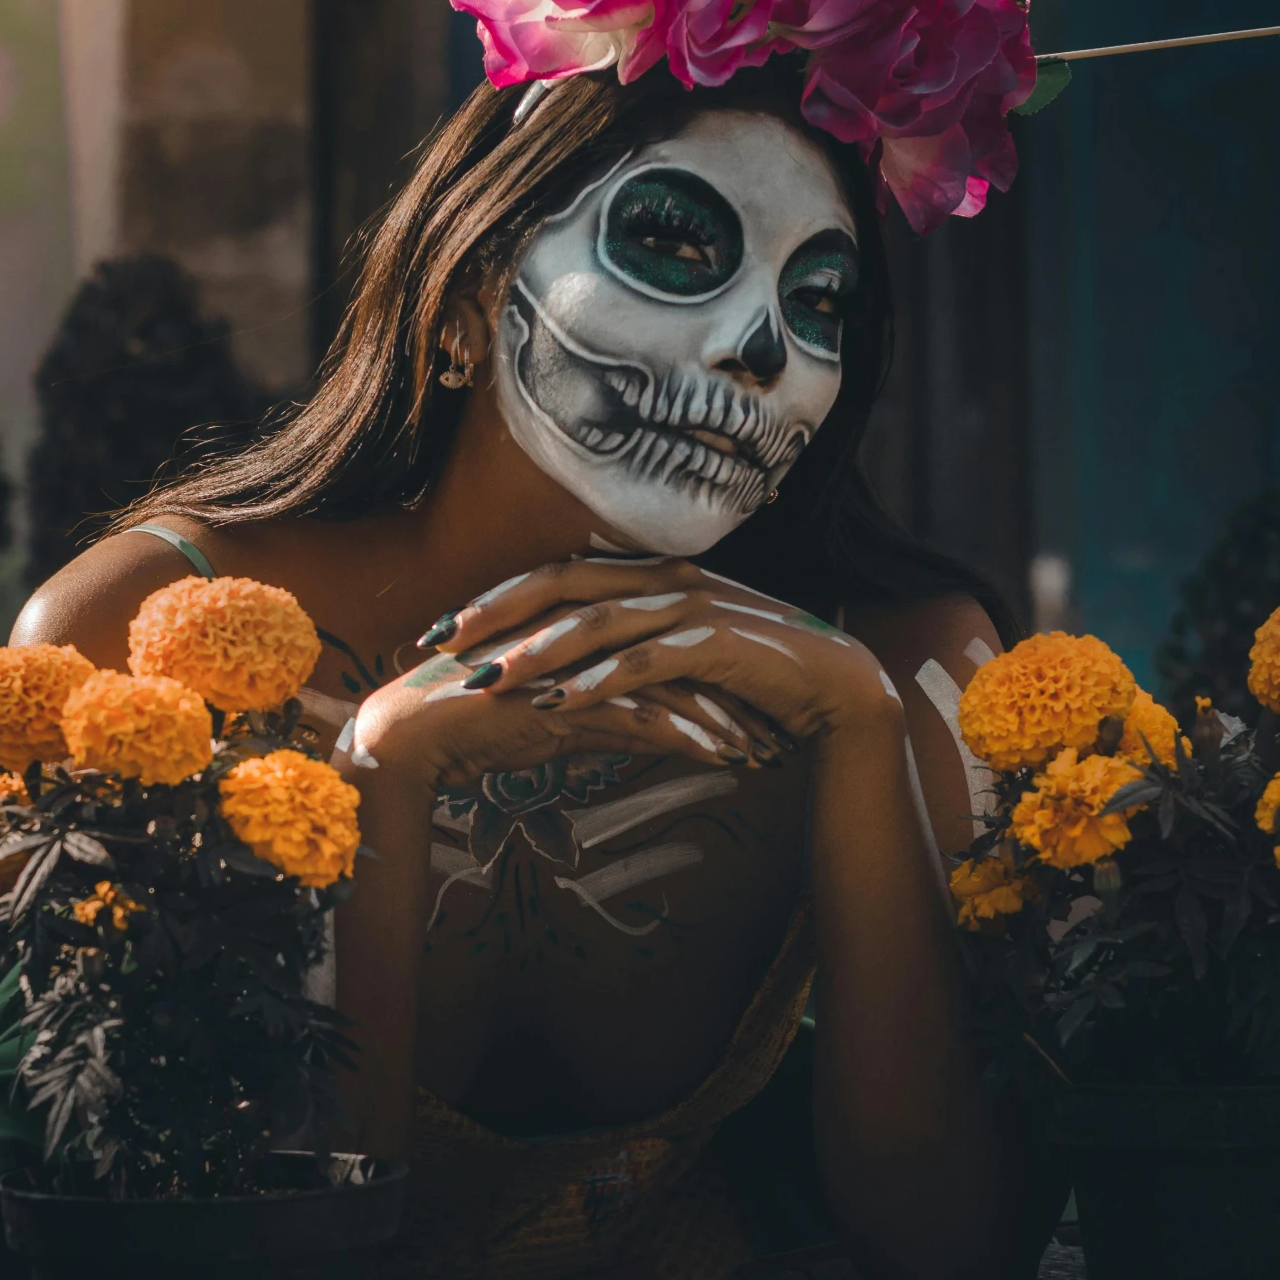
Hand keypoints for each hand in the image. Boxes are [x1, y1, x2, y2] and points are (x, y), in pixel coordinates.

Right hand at [341, 641, 767, 794]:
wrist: (410, 737)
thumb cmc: (475, 726)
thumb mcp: (560, 719)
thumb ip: (611, 717)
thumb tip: (662, 734)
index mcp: (580, 627)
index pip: (666, 644)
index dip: (714, 677)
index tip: (754, 708)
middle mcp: (583, 633)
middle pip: (680, 657)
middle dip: (734, 696)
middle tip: (777, 728)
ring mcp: (573, 659)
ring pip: (669, 684)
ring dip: (720, 719)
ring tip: (760, 751)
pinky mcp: (563, 693)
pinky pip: (638, 714)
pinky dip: (685, 736)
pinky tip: (721, 760)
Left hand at [416, 557, 901, 747]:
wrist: (839, 693)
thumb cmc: (755, 680)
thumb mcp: (682, 659)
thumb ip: (630, 651)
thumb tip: (564, 673)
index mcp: (653, 575)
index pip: (557, 575)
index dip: (496, 598)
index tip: (441, 628)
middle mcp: (668, 579)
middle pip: (562, 585)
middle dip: (496, 613)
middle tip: (439, 643)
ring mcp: (695, 607)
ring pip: (597, 621)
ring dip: (538, 651)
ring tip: (489, 680)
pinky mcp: (719, 643)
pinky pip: (647, 659)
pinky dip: (602, 679)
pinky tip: (561, 704)